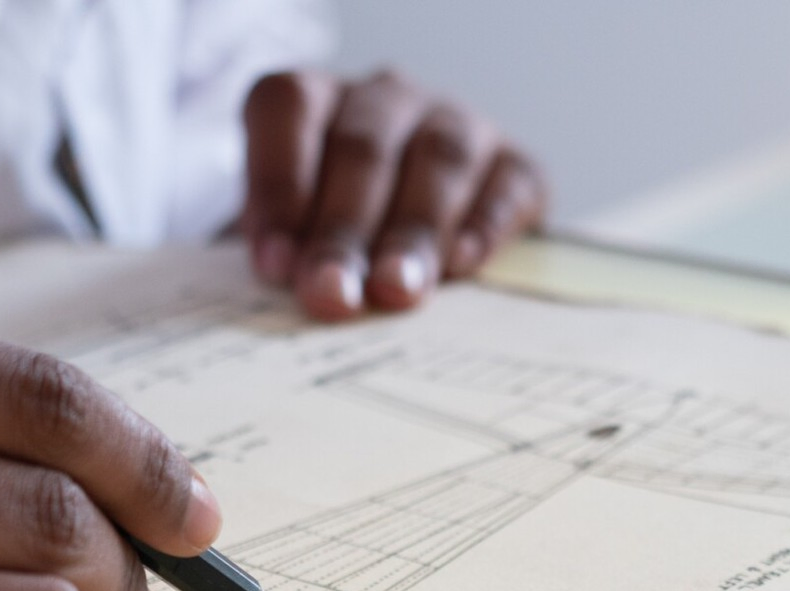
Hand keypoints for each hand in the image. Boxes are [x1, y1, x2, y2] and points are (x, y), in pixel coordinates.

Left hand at [241, 69, 547, 321]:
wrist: (407, 252)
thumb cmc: (329, 242)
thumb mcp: (288, 241)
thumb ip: (283, 255)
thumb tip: (293, 286)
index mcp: (315, 100)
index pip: (288, 108)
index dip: (277, 184)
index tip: (274, 264)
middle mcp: (386, 98)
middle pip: (363, 147)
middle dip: (343, 229)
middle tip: (332, 294)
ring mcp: (456, 123)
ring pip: (439, 158)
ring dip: (414, 229)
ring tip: (395, 290)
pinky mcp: (515, 165)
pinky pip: (509, 183)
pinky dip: (486, 223)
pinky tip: (462, 265)